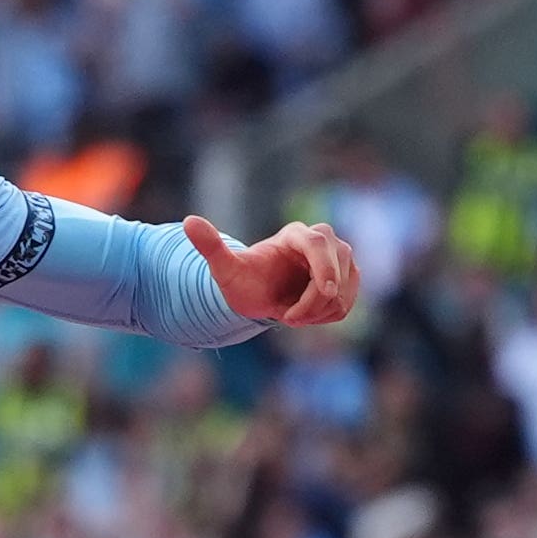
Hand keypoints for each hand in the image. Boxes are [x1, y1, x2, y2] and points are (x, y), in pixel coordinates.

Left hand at [183, 215, 361, 327]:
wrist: (258, 295)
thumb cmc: (243, 281)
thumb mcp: (225, 268)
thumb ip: (211, 246)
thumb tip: (189, 221)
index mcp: (295, 235)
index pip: (319, 243)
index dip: (326, 268)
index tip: (326, 292)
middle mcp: (322, 241)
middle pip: (338, 268)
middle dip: (316, 300)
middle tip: (287, 316)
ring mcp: (339, 260)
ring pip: (344, 289)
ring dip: (320, 311)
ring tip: (293, 314)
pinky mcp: (347, 279)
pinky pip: (347, 303)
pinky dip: (329, 316)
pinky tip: (308, 315)